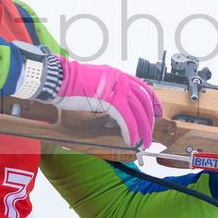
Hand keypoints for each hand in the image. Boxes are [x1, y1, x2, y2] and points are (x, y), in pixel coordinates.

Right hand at [11, 42, 160, 147]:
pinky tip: (131, 140)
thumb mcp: (94, 84)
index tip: (158, 113)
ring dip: (142, 129)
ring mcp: (117, 89)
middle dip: (148, 121)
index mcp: (118, 75)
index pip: (143, 88)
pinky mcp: (112, 100)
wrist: (60, 79)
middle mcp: (121, 79)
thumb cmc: (70, 83)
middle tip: (150, 134)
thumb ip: (107, 93)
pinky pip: (126, 119)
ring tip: (143, 141)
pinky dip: (131, 131)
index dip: (153, 103)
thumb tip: (114, 108)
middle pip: (143, 102)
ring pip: (138, 112)